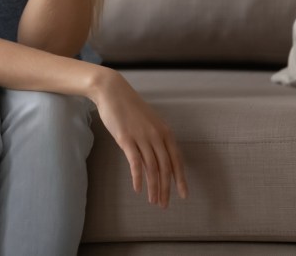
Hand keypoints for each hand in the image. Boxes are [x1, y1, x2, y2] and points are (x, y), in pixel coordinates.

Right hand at [92, 69, 188, 207]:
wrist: (112, 91)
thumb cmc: (129, 107)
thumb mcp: (147, 122)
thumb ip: (154, 140)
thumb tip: (156, 159)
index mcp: (164, 132)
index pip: (176, 160)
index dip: (180, 179)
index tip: (183, 195)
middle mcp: (156, 136)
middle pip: (165, 168)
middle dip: (166, 189)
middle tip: (164, 204)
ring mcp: (142, 137)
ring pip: (152, 168)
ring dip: (154, 188)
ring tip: (153, 201)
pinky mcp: (126, 139)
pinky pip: (135, 162)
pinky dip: (138, 177)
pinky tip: (138, 189)